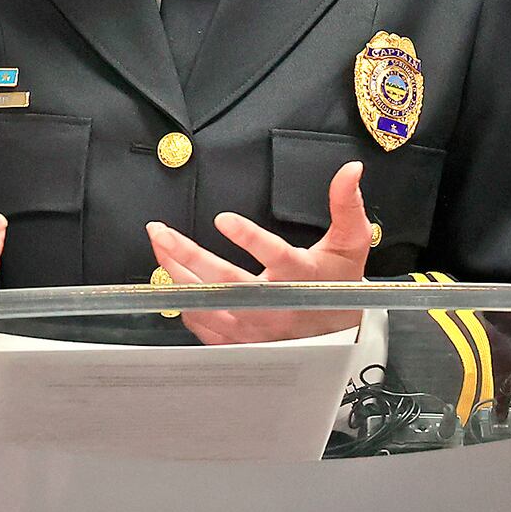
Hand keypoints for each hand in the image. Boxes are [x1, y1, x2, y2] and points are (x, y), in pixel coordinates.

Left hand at [146, 161, 371, 343]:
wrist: (335, 334)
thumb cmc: (338, 284)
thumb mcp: (350, 243)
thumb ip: (346, 205)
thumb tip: (350, 170)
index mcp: (301, 278)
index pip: (276, 257)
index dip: (250, 239)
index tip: (224, 219)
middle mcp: (274, 307)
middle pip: (226, 284)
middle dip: (189, 256)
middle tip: (162, 231)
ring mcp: (253, 328)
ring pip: (207, 304)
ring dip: (176, 274)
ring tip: (159, 244)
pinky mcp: (238, 341)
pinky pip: (202, 325)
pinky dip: (182, 302)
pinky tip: (170, 277)